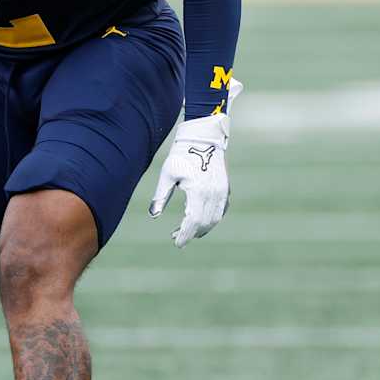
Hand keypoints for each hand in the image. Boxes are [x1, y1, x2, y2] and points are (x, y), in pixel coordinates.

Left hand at [150, 78, 240, 247]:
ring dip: (202, 228)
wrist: (204, 137)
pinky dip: (211, 218)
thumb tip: (154, 214)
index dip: (185, 234)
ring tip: (186, 230)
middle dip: (191, 233)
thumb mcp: (168, 173)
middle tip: (176, 236)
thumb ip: (161, 195)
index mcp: (199, 190)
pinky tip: (200, 220)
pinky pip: (220, 210)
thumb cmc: (182, 153)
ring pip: (215, 218)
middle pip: (205, 223)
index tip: (177, 243)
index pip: (193, 220)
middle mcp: (214, 193)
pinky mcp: (225, 188)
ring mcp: (222, 191)